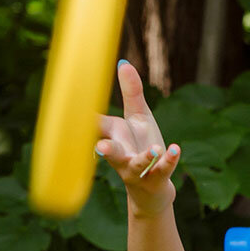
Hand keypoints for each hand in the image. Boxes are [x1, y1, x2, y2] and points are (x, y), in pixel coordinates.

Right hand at [95, 61, 180, 214]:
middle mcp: (121, 156)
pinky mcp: (157, 179)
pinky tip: (176, 149)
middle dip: (106, 150)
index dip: (85, 121)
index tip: (73, 111)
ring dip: (144, 158)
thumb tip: (123, 62)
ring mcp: (139, 170)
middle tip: (101, 148)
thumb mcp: (138, 118)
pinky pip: (163, 170)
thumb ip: (131, 93)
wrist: (153, 188)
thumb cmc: (141, 147)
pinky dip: (169, 161)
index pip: (97, 127)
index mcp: (112, 138)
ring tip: (154, 149)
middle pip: (111, 152)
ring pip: (137, 165)